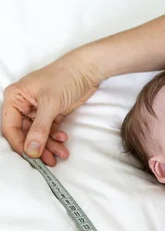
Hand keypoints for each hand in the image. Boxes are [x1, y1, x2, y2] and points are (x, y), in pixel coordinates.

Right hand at [1, 51, 100, 165]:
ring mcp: (38, 110)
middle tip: (49, 160)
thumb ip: (39, 129)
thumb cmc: (64, 78)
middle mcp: (23, 105)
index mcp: (15, 98)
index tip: (31, 157)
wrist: (87, 69)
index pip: (10, 127)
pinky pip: (49, 130)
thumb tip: (30, 151)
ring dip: (49, 145)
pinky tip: (64, 139)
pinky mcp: (51, 113)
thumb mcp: (49, 104)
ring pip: (39, 134)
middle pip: (25, 133)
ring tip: (61, 153)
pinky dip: (56, 138)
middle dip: (38, 147)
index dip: (19, 143)